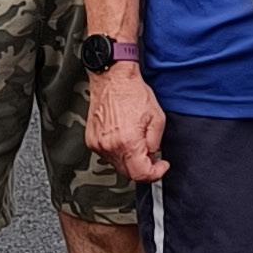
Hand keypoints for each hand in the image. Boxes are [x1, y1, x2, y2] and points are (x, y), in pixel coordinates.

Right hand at [85, 64, 167, 183]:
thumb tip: (152, 156)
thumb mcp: (157, 118)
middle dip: (143, 167)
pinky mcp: (91, 140)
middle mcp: (110, 146)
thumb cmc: (133, 92)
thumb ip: (156, 143)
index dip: (155, 173)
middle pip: (128, 173)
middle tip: (151, 154)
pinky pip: (107, 155)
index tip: (161, 166)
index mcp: (127, 142)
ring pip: (117, 165)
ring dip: (130, 160)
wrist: (112, 78)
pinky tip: (124, 137)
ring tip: (137, 141)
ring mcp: (98, 144)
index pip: (141, 175)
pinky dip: (118, 152)